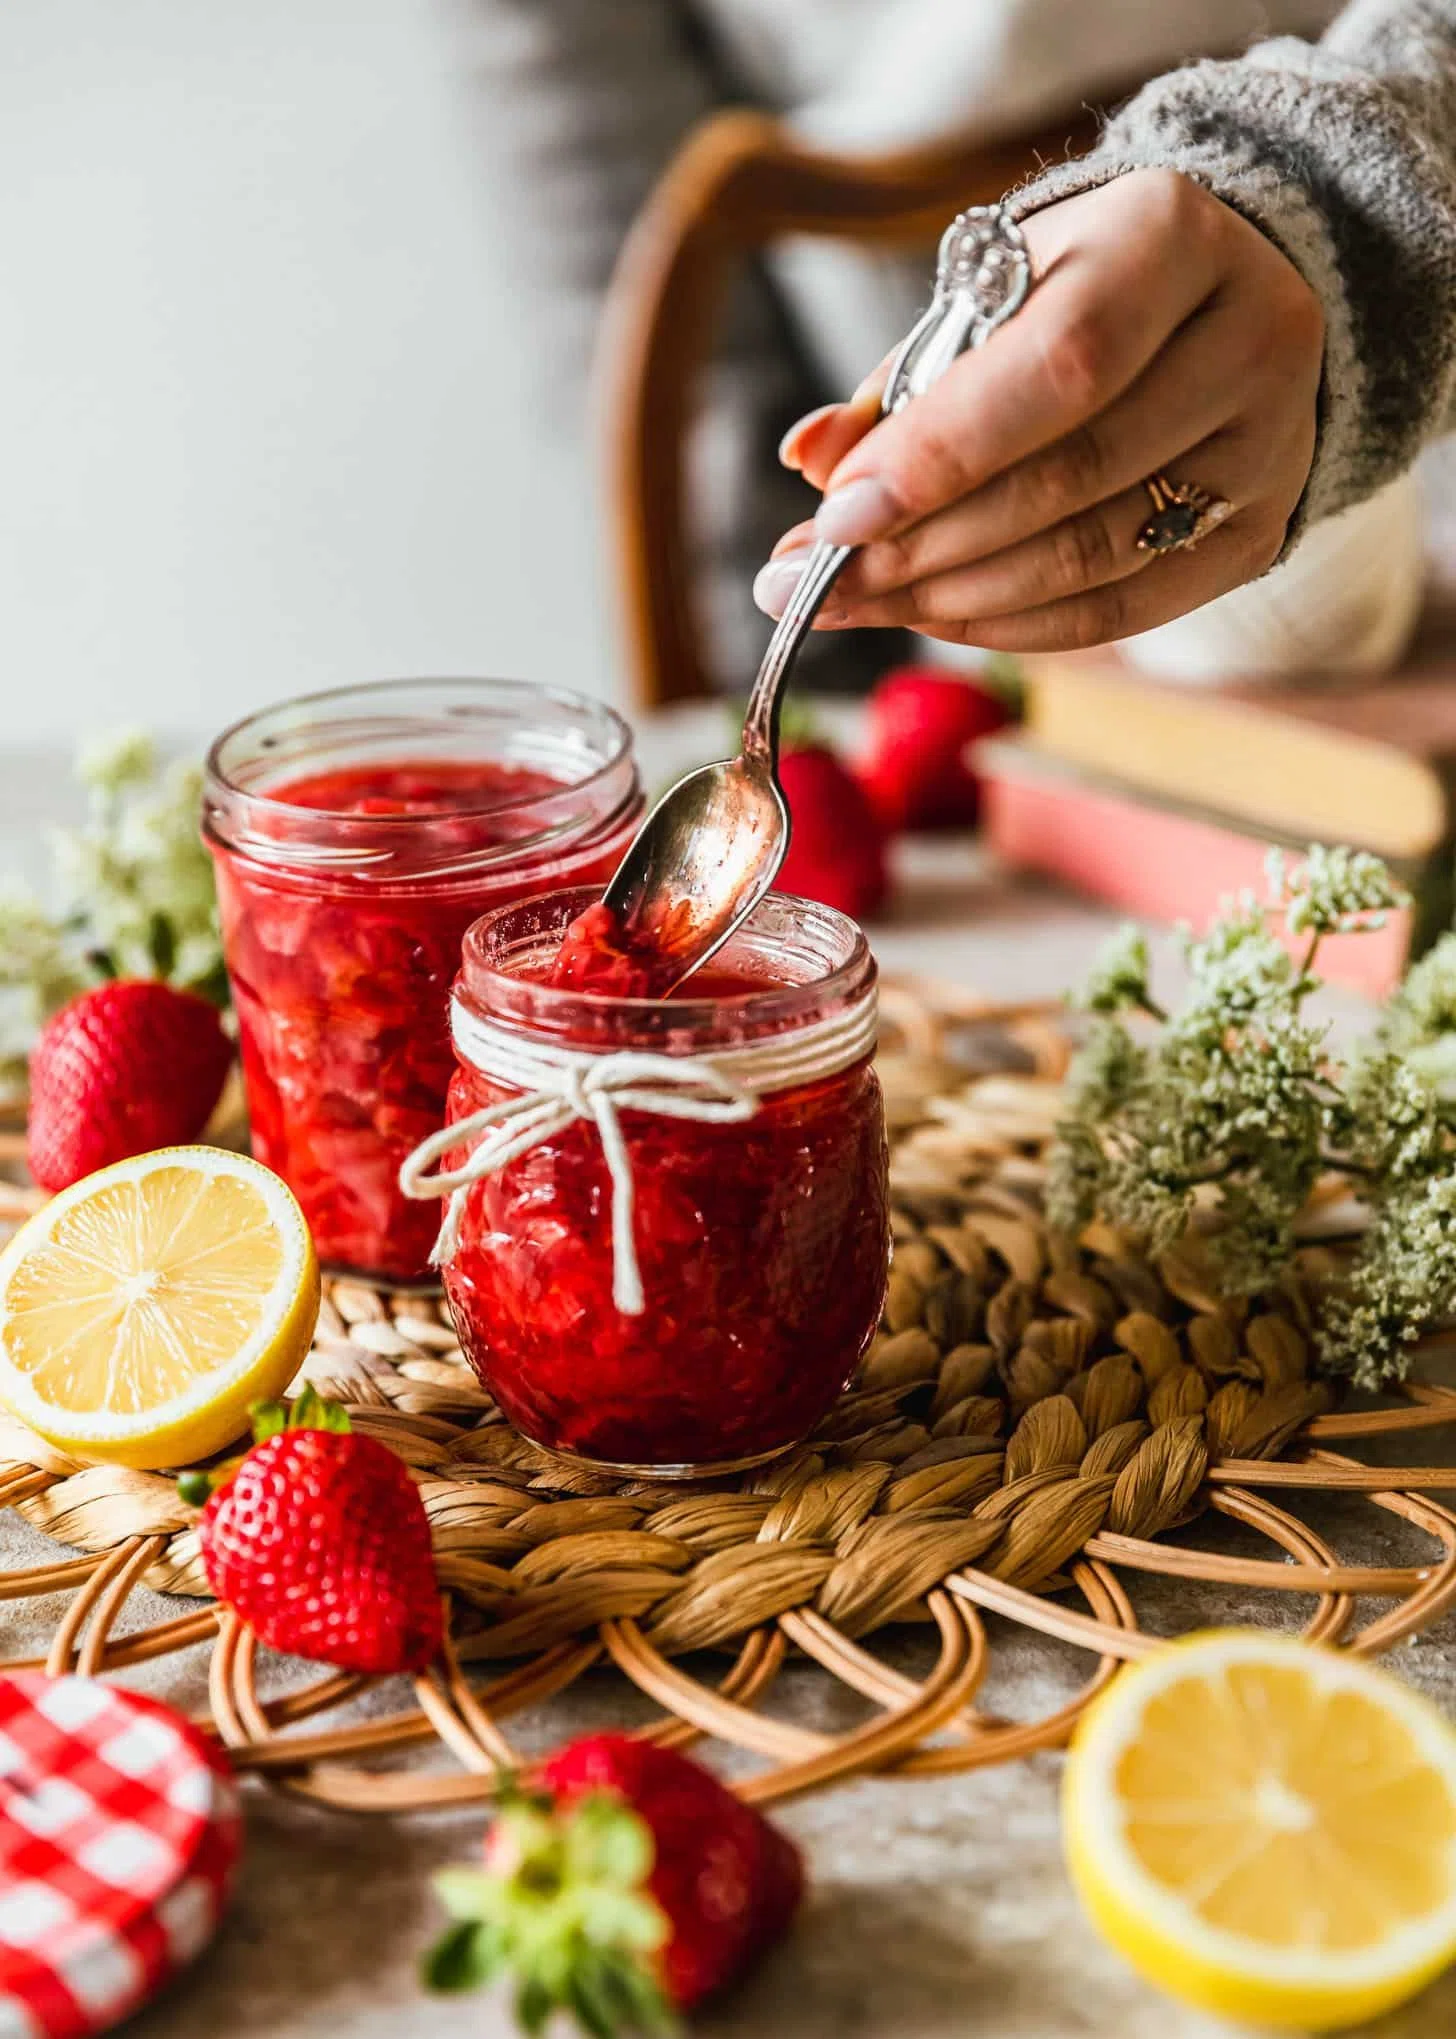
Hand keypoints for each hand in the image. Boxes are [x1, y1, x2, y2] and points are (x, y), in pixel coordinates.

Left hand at [754, 171, 1323, 651]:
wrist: (1224, 299)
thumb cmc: (1078, 288)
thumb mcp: (991, 291)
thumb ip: (903, 378)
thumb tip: (811, 460)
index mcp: (1169, 236)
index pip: (1058, 366)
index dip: (940, 453)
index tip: (835, 515)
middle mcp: (1247, 338)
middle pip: (1071, 476)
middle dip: (922, 545)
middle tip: (816, 581)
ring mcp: (1268, 446)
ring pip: (1092, 556)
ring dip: (952, 597)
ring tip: (854, 603)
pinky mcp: (1259, 532)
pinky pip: (1122, 609)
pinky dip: (1013, 625)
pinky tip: (933, 617)